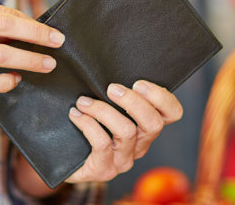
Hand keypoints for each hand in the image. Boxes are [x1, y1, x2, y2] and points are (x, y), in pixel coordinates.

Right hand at [0, 0, 64, 109]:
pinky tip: (16, 80)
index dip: (32, 23)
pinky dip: (7, 81)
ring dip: (29, 60)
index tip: (52, 32)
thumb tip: (35, 28)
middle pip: (5, 26)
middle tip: (57, 43)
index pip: (4, 12)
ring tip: (47, 64)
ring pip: (1, 54)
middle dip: (36, 35)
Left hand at [65, 80, 182, 182]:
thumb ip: (117, 91)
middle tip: (110, 88)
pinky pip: (102, 143)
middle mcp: (140, 145)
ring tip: (83, 101)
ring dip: (103, 110)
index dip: (162, 97)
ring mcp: (124, 160)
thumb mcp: (106, 104)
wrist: (61, 159)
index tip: (138, 82)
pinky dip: (87, 124)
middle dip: (133, 101)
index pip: (172, 113)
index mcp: (146, 127)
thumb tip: (113, 65)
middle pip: (154, 123)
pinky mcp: (104, 169)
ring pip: (126, 131)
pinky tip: (75, 114)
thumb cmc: (87, 123)